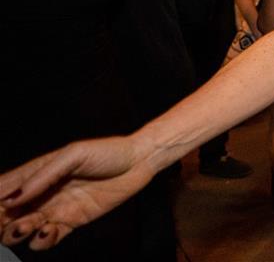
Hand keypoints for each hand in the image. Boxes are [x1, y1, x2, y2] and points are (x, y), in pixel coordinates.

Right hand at [0, 137, 152, 250]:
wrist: (139, 162)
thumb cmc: (107, 151)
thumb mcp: (73, 156)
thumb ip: (43, 176)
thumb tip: (10, 199)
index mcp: (36, 173)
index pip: (2, 189)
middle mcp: (41, 193)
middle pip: (5, 214)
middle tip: (6, 225)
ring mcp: (54, 208)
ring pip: (21, 229)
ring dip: (16, 233)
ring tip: (27, 226)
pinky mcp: (71, 222)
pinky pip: (47, 238)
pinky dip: (42, 241)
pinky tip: (48, 232)